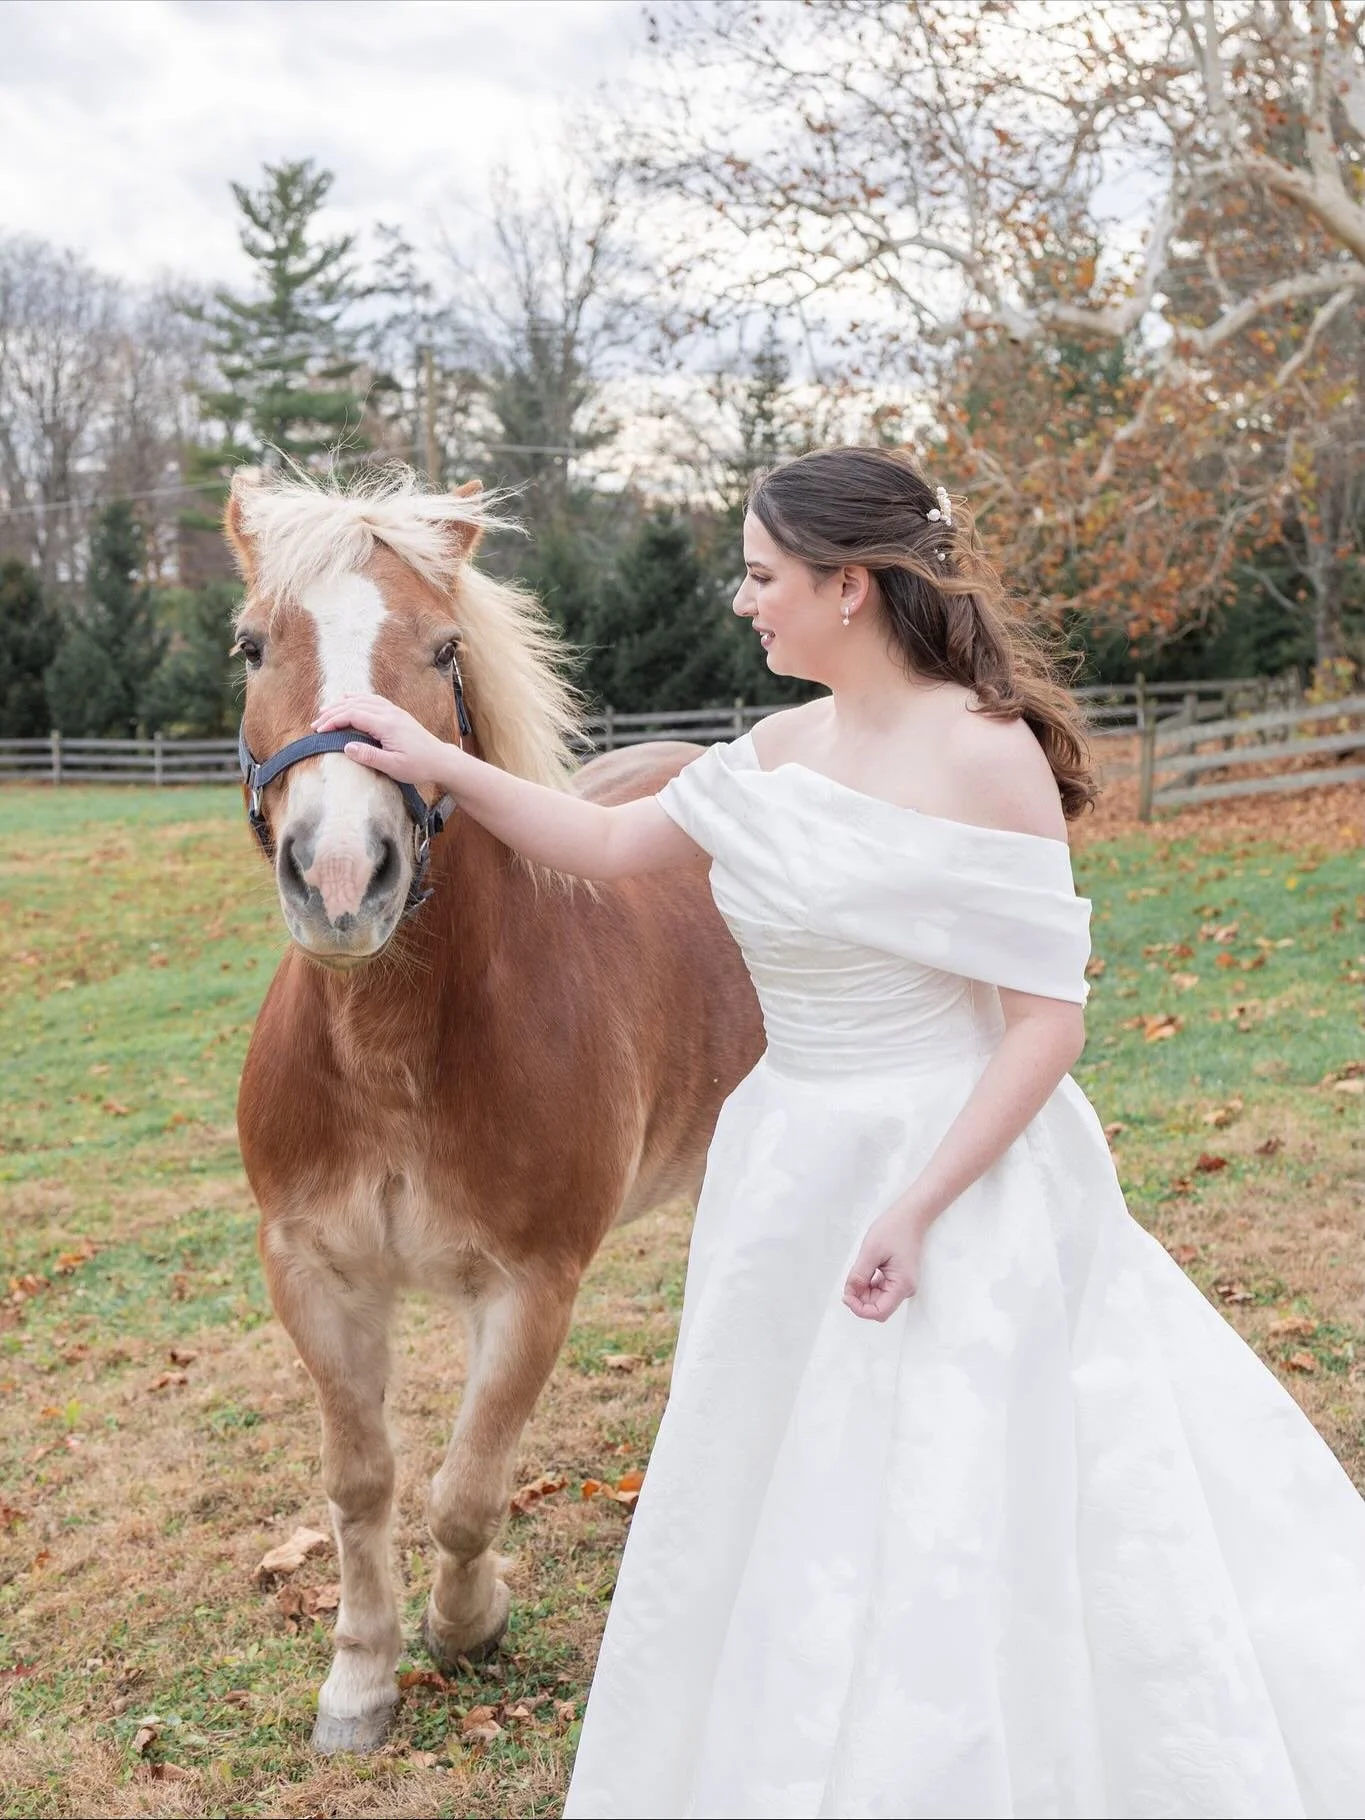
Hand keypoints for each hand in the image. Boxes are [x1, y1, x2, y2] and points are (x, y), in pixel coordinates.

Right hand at [313, 693, 452, 789]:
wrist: (441, 760)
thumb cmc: (419, 766)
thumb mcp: (393, 766)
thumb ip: (369, 756)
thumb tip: (346, 747)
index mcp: (387, 724)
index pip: (353, 715)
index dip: (333, 721)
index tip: (319, 731)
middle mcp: (390, 713)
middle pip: (354, 705)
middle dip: (333, 713)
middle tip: (315, 724)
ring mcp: (394, 711)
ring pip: (363, 700)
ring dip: (342, 705)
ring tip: (325, 712)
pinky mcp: (397, 714)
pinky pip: (373, 700)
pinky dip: (357, 699)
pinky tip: (349, 699)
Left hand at [842, 1203, 928, 1322]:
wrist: (911, 1216)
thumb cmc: (893, 1229)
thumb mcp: (870, 1252)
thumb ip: (859, 1276)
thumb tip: (849, 1294)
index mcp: (902, 1285)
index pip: (879, 1312)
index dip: (860, 1309)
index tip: (846, 1296)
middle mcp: (905, 1289)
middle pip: (878, 1307)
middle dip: (860, 1299)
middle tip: (849, 1281)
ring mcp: (903, 1285)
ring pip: (878, 1299)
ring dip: (863, 1291)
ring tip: (858, 1271)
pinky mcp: (899, 1279)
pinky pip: (881, 1290)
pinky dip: (869, 1285)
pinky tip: (865, 1271)